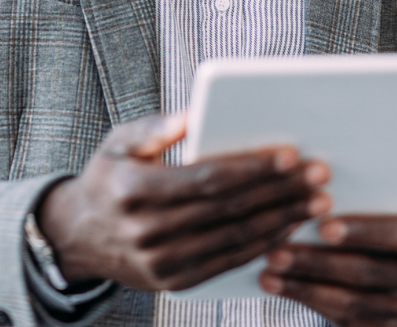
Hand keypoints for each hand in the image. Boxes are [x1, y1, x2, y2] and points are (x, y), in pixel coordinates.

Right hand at [37, 112, 330, 291]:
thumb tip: (195, 113)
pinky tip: (288, 229)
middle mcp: (147, 231)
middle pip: (229, 210)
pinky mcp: (173, 282)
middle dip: (281, 192)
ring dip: (282, 221)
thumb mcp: (119, 141)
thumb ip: (156, 127)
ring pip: (235, 240)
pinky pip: (227, 263)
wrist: (77, 236)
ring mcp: (160, 263)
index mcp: (134, 189)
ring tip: (316, 202)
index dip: (252, 169)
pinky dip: (263, 247)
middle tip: (319, 176)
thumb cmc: (108, 176)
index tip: (290, 155)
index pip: (207, 179)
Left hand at [259, 181, 396, 325]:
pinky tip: (287, 290)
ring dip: (307, 289)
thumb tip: (356, 165)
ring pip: (356, 304)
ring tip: (270, 273)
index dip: (361, 232)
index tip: (321, 226)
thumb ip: (394, 183)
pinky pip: (353, 323)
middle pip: (370, 274)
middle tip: (276, 251)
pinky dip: (316, 307)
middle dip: (318, 263)